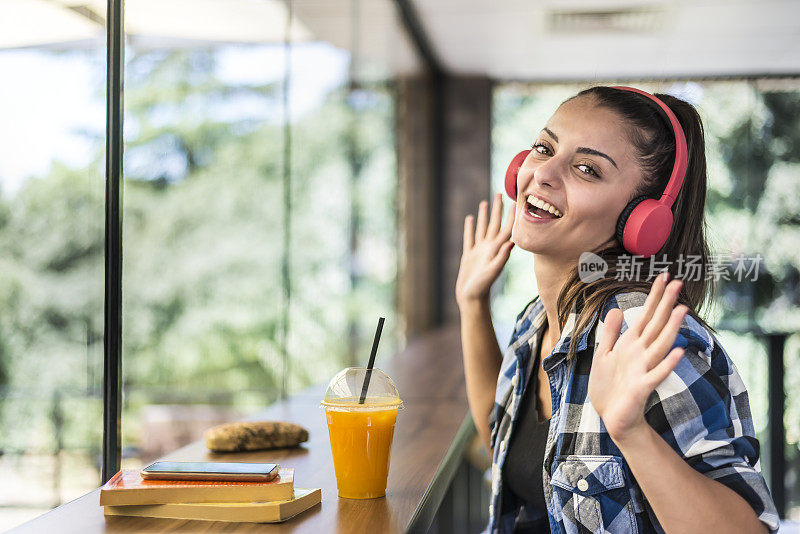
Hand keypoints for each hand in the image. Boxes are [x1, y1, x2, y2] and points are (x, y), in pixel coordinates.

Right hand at [455, 193, 515, 307]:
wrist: (471, 299)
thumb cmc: (482, 287)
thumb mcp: (492, 272)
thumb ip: (501, 258)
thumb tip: (511, 242)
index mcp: (497, 249)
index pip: (507, 228)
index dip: (511, 215)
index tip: (516, 200)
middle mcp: (489, 247)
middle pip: (495, 223)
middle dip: (498, 209)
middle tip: (500, 192)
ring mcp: (479, 251)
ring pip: (482, 227)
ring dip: (484, 215)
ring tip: (485, 201)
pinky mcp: (469, 255)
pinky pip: (469, 237)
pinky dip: (470, 227)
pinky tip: (469, 219)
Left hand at [587, 272, 688, 443]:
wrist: (612, 417)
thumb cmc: (610, 387)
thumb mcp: (603, 355)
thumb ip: (611, 333)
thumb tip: (617, 309)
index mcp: (631, 344)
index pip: (646, 316)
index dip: (655, 297)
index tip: (665, 276)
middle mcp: (641, 353)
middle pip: (656, 324)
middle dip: (666, 304)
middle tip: (678, 282)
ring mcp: (644, 369)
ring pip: (660, 344)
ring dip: (671, 328)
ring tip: (682, 309)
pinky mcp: (643, 387)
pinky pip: (657, 374)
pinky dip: (667, 364)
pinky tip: (678, 352)